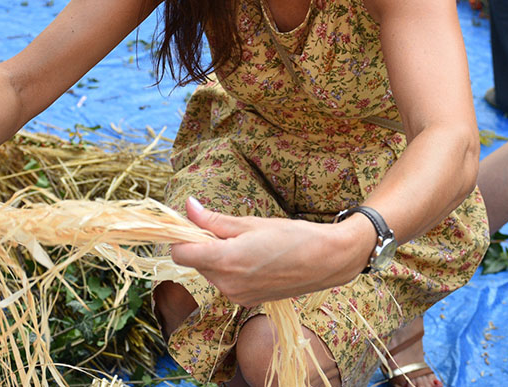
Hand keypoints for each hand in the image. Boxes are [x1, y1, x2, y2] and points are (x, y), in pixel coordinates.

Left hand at [170, 198, 371, 306]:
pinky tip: (253, 258)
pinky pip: (226, 283)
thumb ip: (213, 219)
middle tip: (227, 229)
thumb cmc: (292, 236)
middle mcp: (227, 285)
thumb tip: (187, 206)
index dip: (181, 237)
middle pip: (195, 262)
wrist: (327, 261)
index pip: (180, 254)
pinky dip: (230, 269)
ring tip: (245, 243)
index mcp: (225, 262)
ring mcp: (237, 297)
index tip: (192, 224)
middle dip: (203, 245)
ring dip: (216, 257)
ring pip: (210, 273)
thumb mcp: (249, 223)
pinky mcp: (247, 302)